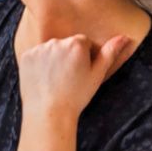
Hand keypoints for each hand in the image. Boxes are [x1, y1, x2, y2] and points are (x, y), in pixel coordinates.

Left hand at [17, 34, 131, 118]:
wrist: (48, 113)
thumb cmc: (76, 96)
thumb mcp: (97, 75)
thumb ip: (110, 53)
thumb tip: (124, 37)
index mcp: (76, 43)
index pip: (84, 42)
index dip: (85, 57)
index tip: (82, 72)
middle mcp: (57, 42)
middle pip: (67, 44)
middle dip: (69, 56)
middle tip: (69, 78)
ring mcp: (39, 48)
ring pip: (51, 49)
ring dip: (54, 59)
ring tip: (56, 80)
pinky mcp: (26, 56)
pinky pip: (36, 55)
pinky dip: (40, 64)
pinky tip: (44, 79)